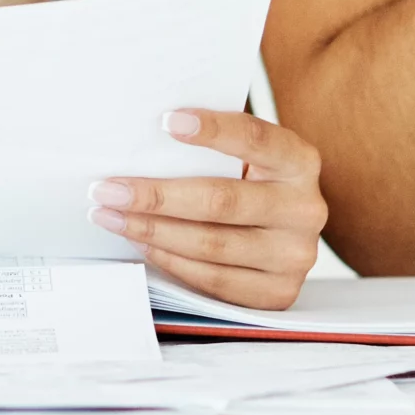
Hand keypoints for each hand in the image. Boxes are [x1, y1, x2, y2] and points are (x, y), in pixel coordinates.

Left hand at [90, 110, 326, 310]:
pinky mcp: (278, 292)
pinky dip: (171, 261)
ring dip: (152, 232)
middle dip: (157, 195)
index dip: (213, 129)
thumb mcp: (247, 158)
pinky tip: (143, 244)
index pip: (255, 138)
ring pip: (211, 246)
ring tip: (112, 217)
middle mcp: (305, 209)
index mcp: (300, 161)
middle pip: (222, 201)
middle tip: (109, 189)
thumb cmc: (250, 183)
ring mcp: (295, 255)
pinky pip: (213, 280)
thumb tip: (142, 136)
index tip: (165, 121)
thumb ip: (212, 149)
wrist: (284, 234)